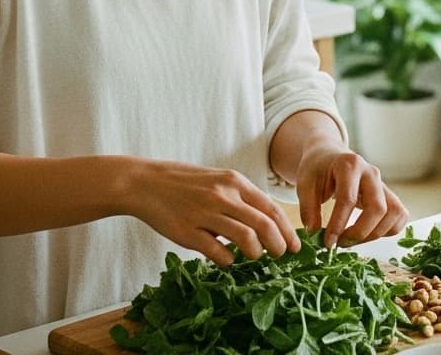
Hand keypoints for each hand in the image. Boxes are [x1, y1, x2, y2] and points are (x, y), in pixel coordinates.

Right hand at [125, 159, 300, 265]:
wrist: (144, 183)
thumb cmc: (183, 183)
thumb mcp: (217, 179)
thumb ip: (240, 197)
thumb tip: (267, 224)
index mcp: (234, 182)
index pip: (271, 208)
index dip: (288, 230)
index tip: (295, 245)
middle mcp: (223, 195)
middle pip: (265, 225)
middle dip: (279, 245)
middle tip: (280, 256)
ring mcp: (205, 213)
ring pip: (246, 239)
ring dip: (256, 253)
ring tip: (254, 256)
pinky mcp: (188, 232)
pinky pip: (218, 252)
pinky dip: (228, 260)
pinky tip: (226, 259)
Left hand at [295, 142, 408, 247]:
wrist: (329, 156)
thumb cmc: (317, 170)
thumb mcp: (304, 183)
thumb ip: (308, 208)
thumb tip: (315, 233)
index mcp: (349, 165)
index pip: (348, 199)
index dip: (338, 224)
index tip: (328, 242)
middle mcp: (371, 173)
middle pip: (378, 207)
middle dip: (360, 232)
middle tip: (341, 243)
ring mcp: (383, 183)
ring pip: (393, 213)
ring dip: (374, 234)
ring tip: (352, 240)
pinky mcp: (389, 195)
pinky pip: (399, 216)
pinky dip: (387, 230)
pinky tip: (367, 234)